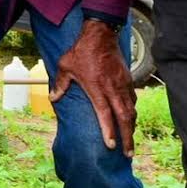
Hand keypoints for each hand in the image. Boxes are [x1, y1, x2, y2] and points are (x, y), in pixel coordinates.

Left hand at [50, 17, 136, 155]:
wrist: (100, 34)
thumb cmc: (81, 50)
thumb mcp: (65, 66)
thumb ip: (60, 84)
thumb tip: (54, 98)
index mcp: (96, 88)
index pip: (104, 114)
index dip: (108, 131)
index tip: (111, 146)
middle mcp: (112, 89)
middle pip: (123, 118)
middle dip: (127, 137)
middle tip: (128, 154)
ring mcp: (122, 84)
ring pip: (131, 110)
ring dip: (131, 127)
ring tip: (130, 142)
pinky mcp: (128, 79)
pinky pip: (133, 99)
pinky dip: (133, 112)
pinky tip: (131, 120)